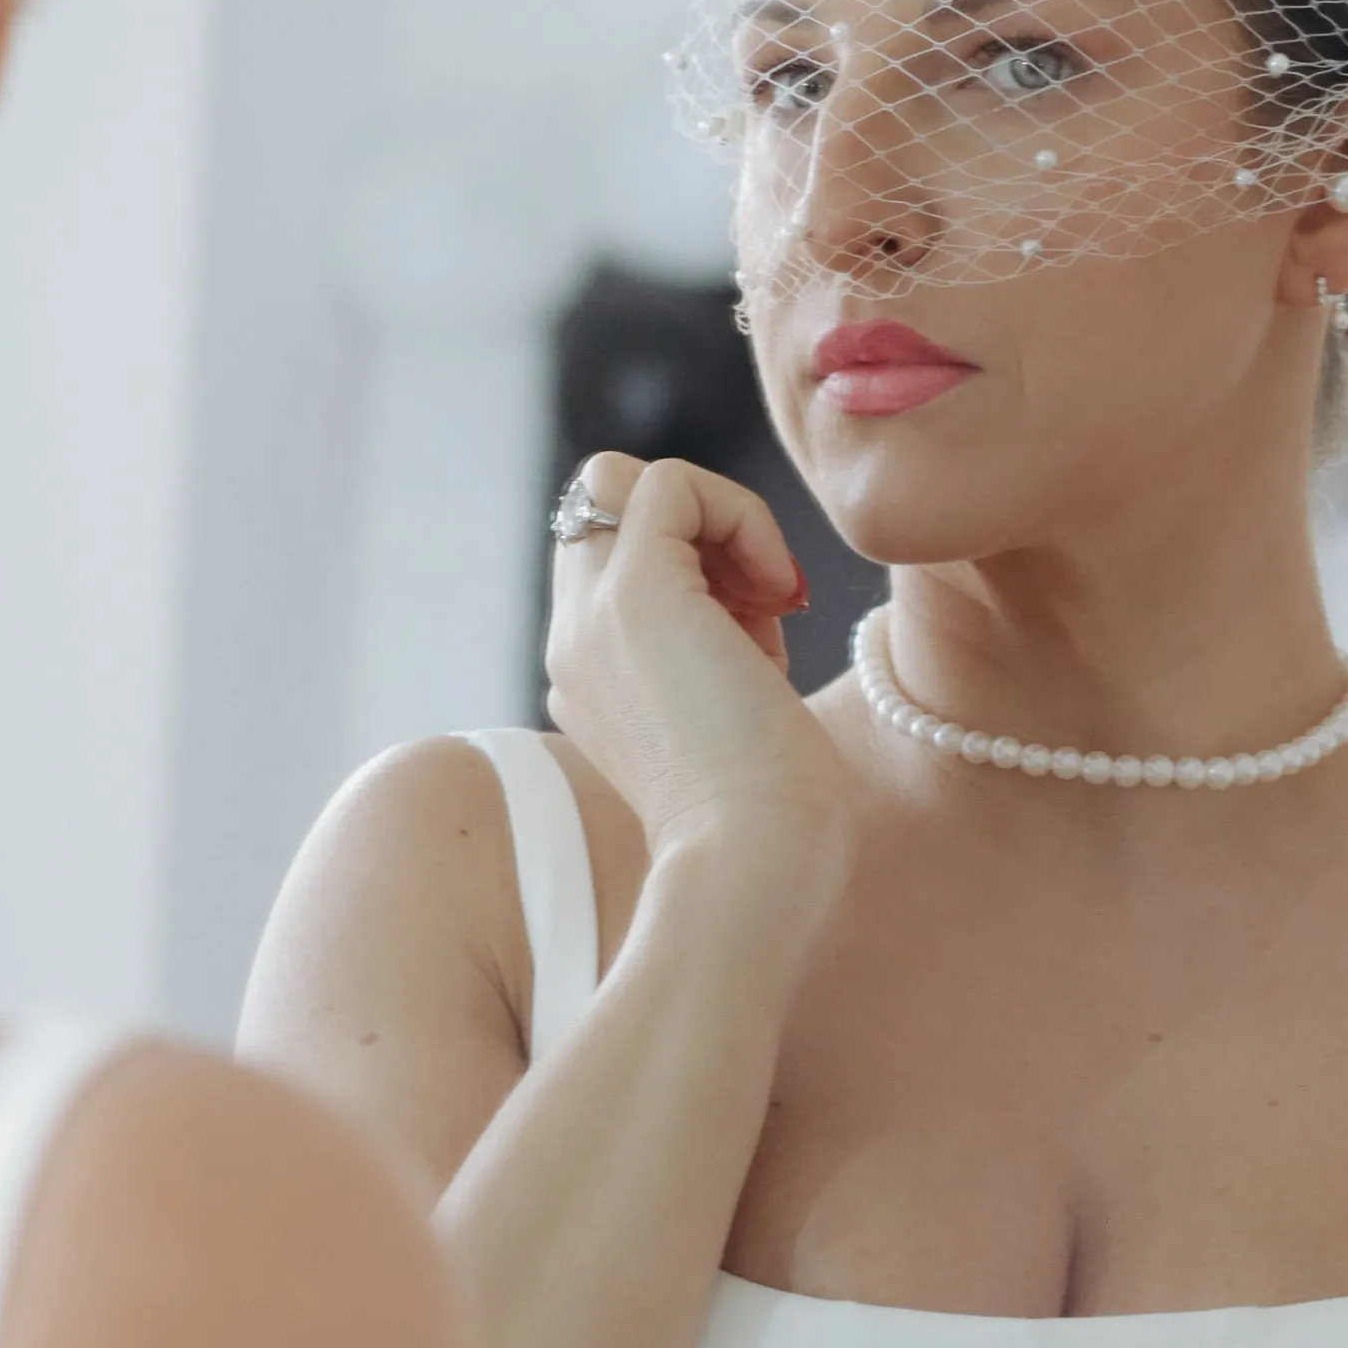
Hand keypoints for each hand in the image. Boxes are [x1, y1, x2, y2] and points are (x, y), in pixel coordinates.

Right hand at [546, 454, 856, 901]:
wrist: (756, 866)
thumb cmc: (772, 822)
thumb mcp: (736, 719)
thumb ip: (720, 652)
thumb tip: (755, 588)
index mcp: (588, 680)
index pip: (617, 567)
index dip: (698, 571)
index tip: (760, 637)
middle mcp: (570, 645)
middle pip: (603, 513)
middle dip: (696, 534)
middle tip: (761, 609)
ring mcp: (589, 617)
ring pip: (620, 481)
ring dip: (717, 522)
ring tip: (767, 605)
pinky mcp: (633, 593)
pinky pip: (672, 482)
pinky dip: (741, 514)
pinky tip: (778, 592)